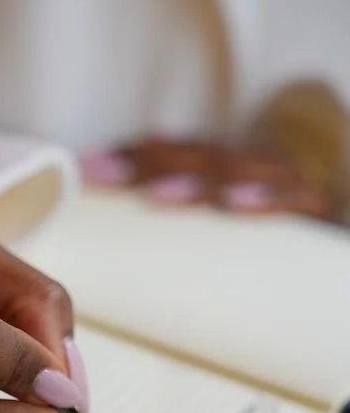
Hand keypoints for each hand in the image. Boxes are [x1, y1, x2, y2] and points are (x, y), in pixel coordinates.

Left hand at [82, 136, 341, 221]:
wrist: (337, 260)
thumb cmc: (279, 247)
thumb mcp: (230, 224)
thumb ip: (192, 217)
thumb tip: (139, 209)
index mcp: (235, 170)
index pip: (180, 152)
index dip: (135, 153)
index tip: (88, 164)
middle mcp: (260, 169)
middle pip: (200, 157)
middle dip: (147, 165)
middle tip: (100, 176)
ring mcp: (290, 186)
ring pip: (240, 173)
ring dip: (195, 182)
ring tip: (155, 195)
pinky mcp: (317, 212)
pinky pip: (294, 201)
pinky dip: (266, 200)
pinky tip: (235, 204)